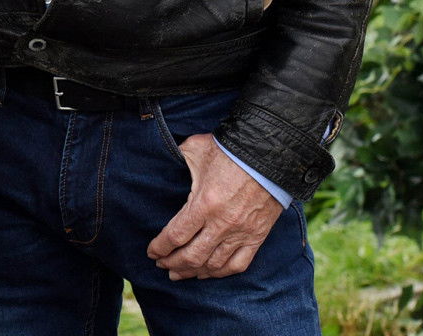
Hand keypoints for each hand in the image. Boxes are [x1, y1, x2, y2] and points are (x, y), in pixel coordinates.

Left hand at [145, 133, 281, 279]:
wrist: (271, 155)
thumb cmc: (231, 150)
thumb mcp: (196, 148)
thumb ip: (177, 158)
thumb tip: (162, 159)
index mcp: (204, 203)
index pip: (175, 236)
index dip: (160, 247)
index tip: (152, 252)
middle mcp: (222, 224)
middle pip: (191, 256)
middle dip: (172, 263)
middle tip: (161, 265)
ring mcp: (241, 233)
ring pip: (213, 264)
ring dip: (193, 272)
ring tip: (179, 274)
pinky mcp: (257, 237)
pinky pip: (237, 264)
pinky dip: (220, 273)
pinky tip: (208, 273)